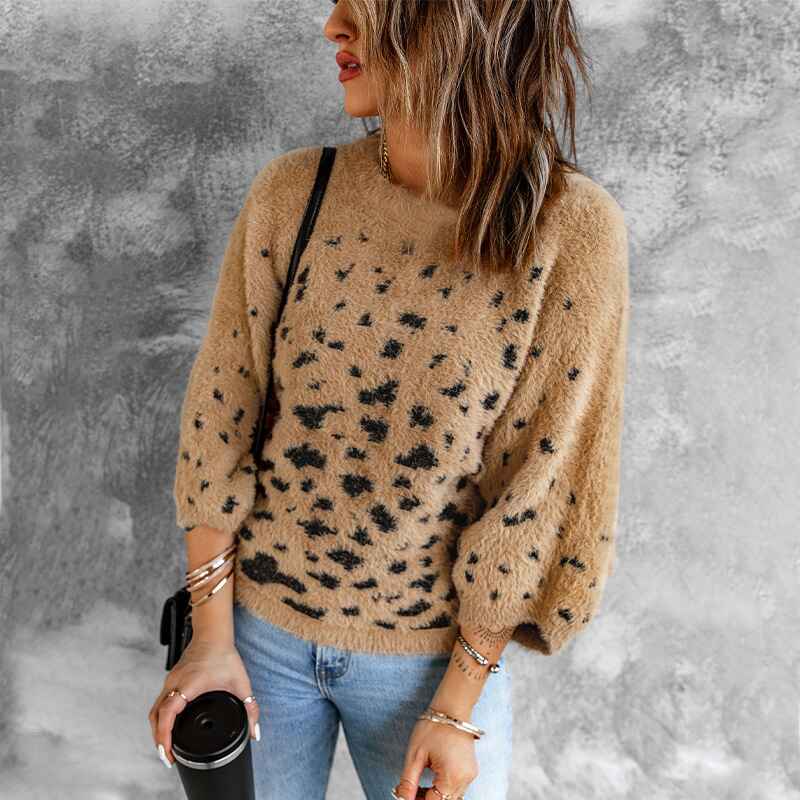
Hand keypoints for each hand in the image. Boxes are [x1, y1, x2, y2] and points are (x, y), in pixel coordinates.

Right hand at [148, 638, 260, 767]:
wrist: (212, 635)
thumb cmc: (224, 656)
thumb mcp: (241, 683)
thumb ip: (250, 708)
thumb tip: (255, 733)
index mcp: (189, 684)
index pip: (168, 713)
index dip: (164, 735)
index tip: (167, 753)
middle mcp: (174, 683)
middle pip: (156, 716)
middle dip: (159, 740)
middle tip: (168, 758)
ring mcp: (170, 681)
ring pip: (155, 710)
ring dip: (157, 730)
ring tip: (166, 749)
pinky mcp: (170, 680)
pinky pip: (159, 703)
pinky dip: (160, 719)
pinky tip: (167, 729)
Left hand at [394, 715, 477, 799]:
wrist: (452, 708)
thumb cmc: (433, 727)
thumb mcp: (415, 755)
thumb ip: (408, 782)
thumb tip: (402, 799)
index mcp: (452, 777)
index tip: (404, 795)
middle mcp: (465, 780)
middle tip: (410, 791)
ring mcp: (470, 775)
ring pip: (450, 798)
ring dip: (434, 796)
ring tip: (418, 786)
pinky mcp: (470, 771)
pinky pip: (456, 788)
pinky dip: (443, 789)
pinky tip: (431, 780)